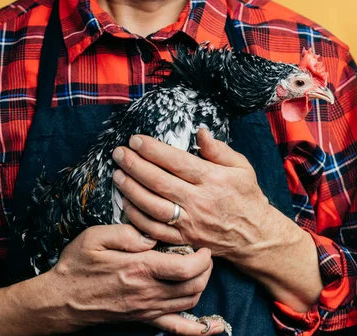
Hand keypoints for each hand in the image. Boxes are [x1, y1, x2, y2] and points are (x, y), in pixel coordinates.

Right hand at [46, 224, 224, 333]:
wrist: (61, 299)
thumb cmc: (77, 265)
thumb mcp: (95, 237)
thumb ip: (126, 232)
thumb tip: (152, 235)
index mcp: (138, 269)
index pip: (185, 268)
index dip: (202, 257)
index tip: (203, 245)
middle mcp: (147, 292)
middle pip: (193, 285)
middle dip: (206, 269)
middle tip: (204, 253)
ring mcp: (146, 309)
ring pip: (190, 302)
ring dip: (202, 285)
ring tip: (200, 269)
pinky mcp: (143, 318)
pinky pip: (177, 328)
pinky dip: (200, 330)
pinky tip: (214, 327)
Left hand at [112, 129, 270, 261]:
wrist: (255, 236)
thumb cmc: (246, 196)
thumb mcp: (241, 167)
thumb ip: (218, 149)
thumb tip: (200, 132)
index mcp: (211, 179)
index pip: (175, 161)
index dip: (152, 150)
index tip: (135, 140)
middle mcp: (198, 201)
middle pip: (159, 182)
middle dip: (134, 165)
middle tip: (118, 153)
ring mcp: (189, 223)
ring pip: (152, 206)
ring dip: (131, 189)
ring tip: (117, 174)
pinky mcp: (183, 239)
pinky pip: (154, 230)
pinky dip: (137, 217)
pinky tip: (126, 202)